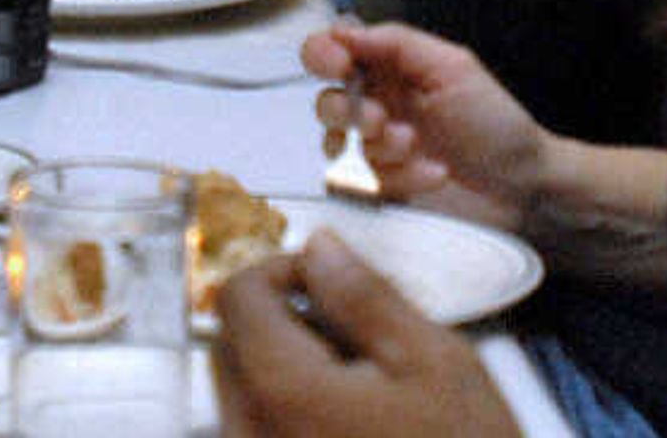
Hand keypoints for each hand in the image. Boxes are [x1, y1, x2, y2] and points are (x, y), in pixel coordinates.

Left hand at [209, 236, 517, 437]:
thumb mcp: (433, 362)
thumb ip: (365, 296)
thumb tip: (320, 248)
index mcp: (281, 387)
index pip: (238, 294)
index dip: (283, 270)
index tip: (331, 278)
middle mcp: (251, 432)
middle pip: (233, 341)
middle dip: (284, 318)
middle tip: (357, 332)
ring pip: (246, 388)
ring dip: (291, 366)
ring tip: (367, 385)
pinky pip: (263, 430)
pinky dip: (295, 409)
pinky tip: (356, 420)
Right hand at [295, 20, 547, 231]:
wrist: (524, 185)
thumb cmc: (496, 122)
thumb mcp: (454, 67)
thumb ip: (397, 42)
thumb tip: (344, 31)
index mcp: (389, 68)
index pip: (333, 51)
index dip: (323, 54)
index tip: (338, 64)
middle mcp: (376, 105)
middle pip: (325, 101)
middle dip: (347, 110)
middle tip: (380, 118)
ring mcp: (377, 150)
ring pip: (340, 146)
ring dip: (379, 146)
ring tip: (417, 147)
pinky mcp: (383, 187)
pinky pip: (366, 184)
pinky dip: (401, 177)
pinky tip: (434, 172)